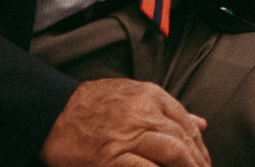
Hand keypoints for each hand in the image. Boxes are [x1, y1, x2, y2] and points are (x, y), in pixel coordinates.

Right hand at [40, 78, 209, 166]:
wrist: (52, 112)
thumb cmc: (91, 105)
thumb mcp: (133, 95)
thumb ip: (167, 109)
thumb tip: (201, 122)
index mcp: (151, 96)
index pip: (188, 123)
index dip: (200, 147)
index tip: (203, 162)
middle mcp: (144, 113)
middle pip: (184, 139)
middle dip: (198, 161)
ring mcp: (128, 136)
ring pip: (173, 153)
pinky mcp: (111, 157)